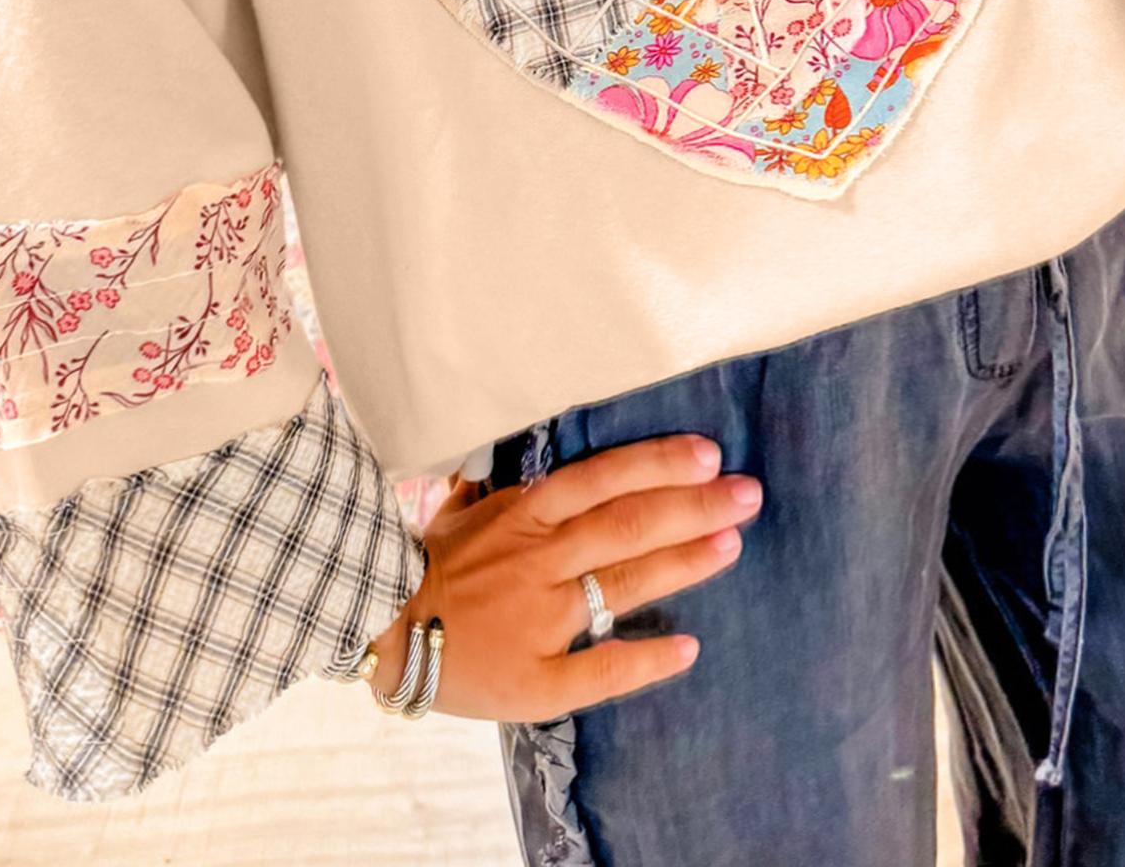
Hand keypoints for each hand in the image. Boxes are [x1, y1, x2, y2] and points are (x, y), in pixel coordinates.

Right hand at [363, 433, 762, 720]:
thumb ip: (498, 481)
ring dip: (682, 563)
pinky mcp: (535, 678)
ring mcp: (539, 618)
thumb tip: (513, 447)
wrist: (375, 632)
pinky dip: (645, 658)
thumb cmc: (421, 564)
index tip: (708, 454)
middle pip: (626, 525)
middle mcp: (535, 559)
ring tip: (731, 545)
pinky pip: (599, 669)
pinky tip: (688, 646)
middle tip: (749, 495)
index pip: (600, 478)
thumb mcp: (456, 509)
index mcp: (520, 515)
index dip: (656, 464)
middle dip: (692, 507)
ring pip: (621, 583)